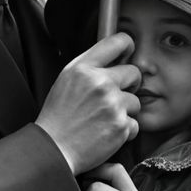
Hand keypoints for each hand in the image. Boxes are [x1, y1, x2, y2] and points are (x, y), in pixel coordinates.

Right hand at [36, 33, 140, 174]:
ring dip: (125, 110)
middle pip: (134, 72)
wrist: (54, 149)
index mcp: (83, 68)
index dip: (127, 46)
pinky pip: (135, 123)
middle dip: (129, 84)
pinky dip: (124, 130)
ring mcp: (112, 105)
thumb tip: (116, 56)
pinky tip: (106, 132)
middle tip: (114, 96)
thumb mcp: (66, 80)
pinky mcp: (121, 126)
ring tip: (104, 119)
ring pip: (135, 101)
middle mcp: (100, 83)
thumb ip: (90, 66)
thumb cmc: (59, 116)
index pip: (118, 42)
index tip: (127, 54)